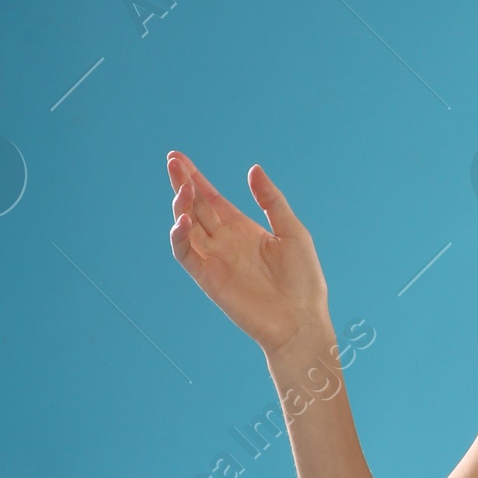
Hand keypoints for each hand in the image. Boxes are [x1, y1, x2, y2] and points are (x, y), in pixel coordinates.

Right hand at [168, 151, 330, 354]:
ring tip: (183, 188)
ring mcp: (214, 259)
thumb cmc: (304, 281)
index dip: (196, 178)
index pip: (211, 199)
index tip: (179, 157)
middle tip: (173, 160)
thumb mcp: (292, 231)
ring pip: (186, 226)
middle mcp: (224, 242)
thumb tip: (253, 169)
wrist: (301, 321)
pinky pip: (185, 254)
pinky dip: (179, 236)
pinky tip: (183, 219)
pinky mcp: (208, 278)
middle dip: (183, 183)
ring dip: (180, 205)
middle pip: (195, 207)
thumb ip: (271, 200)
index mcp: (243, 229)